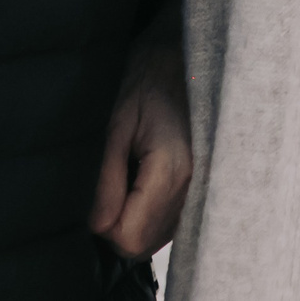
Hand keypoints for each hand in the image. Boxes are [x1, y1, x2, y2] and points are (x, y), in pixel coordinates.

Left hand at [90, 28, 191, 259]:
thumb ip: (107, 180)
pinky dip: (151, 214)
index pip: (129, 237)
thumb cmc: (147, 81)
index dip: (104, 225)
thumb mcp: (117, 126)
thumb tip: (95, 227)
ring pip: (157, 238)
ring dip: (135, 220)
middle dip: (118, 226)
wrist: (185, 56)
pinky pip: (171, 223)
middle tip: (109, 185)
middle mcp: (193, 186)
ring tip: (129, 176)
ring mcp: (202, 188)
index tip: (97, 196)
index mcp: (171, 170)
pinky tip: (145, 180)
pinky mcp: (203, 186)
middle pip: (143, 244)